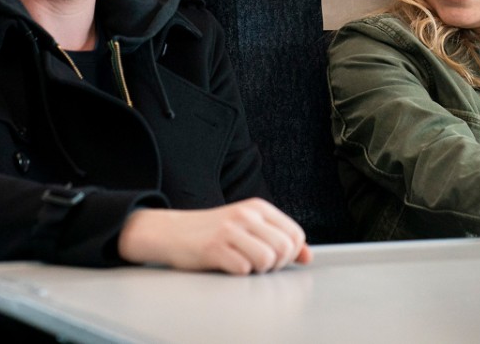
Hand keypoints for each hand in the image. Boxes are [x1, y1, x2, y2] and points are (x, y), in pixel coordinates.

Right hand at [118, 198, 313, 274]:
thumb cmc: (213, 232)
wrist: (171, 232)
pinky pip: (243, 269)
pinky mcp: (214, 247)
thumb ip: (278, 238)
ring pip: (268, 259)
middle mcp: (246, 215)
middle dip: (276, 264)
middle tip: (258, 263)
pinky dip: (238, 272)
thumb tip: (307, 256)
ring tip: (243, 264)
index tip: (274, 257)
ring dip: (258, 269)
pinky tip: (227, 264)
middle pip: (285, 248)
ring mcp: (230, 230)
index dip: (290, 253)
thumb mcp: (249, 227)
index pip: (295, 235)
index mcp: (258, 207)